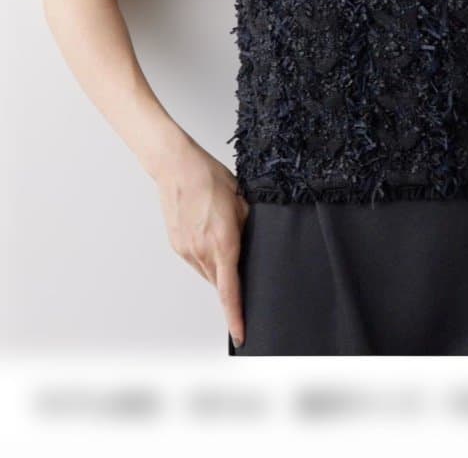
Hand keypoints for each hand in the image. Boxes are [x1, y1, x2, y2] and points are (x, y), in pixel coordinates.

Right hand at [154, 139, 250, 346]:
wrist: (177, 167)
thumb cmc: (211, 178)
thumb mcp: (242, 201)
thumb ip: (249, 228)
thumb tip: (255, 246)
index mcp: (223, 242)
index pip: (231, 291)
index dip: (236, 316)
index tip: (240, 335)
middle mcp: (202, 251)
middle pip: (220, 284)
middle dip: (232, 291)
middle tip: (246, 288)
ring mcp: (186, 250)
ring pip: (208, 274)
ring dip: (219, 271)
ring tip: (227, 247)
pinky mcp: (177, 245)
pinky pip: (196, 262)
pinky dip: (207, 260)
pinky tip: (212, 241)